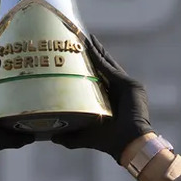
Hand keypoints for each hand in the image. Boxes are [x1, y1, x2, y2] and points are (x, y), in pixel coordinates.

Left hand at [52, 35, 152, 161]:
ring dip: (95, 50)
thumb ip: (69, 137)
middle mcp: (116, 90)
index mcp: (107, 100)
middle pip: (101, 66)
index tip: (72, 55)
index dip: (84, 67)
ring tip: (84, 38)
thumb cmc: (108, 142)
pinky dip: (99, 57)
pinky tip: (90, 47)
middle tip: (77, 40)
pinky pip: (110, 67)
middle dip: (90, 53)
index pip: (95, 78)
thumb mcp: (84, 137)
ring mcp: (124, 85)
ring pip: (106, 63)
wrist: (128, 143)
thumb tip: (51, 138)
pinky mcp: (129, 84)